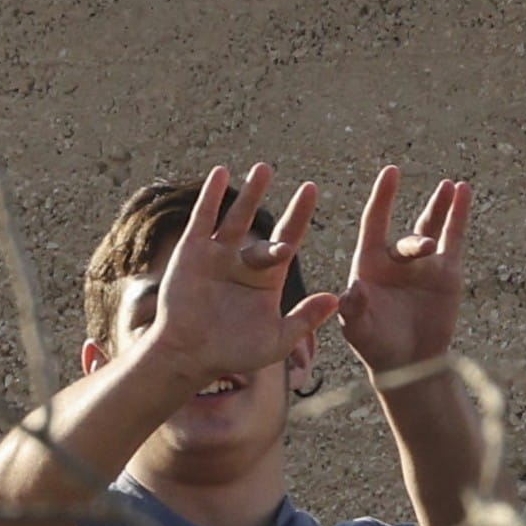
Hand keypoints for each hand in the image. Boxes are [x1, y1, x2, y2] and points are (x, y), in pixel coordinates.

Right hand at [144, 163, 340, 389]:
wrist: (189, 355)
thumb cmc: (234, 353)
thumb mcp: (277, 340)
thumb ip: (305, 320)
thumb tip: (336, 298)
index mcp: (267, 278)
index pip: (288, 240)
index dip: (300, 216)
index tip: (312, 190)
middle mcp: (245, 262)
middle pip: (266, 228)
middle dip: (286, 209)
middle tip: (301, 185)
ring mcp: (218, 254)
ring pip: (236, 217)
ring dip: (250, 194)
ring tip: (264, 170)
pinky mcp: (192, 252)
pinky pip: (203, 219)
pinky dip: (211, 197)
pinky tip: (221, 173)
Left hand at [333, 167, 473, 377]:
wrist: (408, 363)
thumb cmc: (376, 346)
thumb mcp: (358, 330)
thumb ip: (354, 310)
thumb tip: (354, 290)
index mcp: (370, 264)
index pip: (375, 222)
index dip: (383, 198)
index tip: (391, 172)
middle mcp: (397, 259)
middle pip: (409, 239)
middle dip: (419, 243)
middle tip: (427, 249)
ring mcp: (424, 264)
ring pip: (432, 228)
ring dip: (441, 206)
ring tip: (452, 186)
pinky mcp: (448, 273)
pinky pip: (454, 239)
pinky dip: (459, 217)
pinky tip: (464, 193)